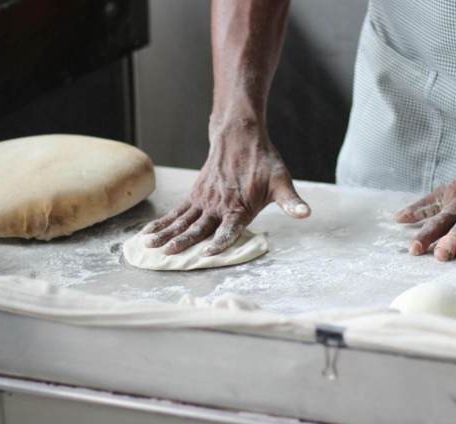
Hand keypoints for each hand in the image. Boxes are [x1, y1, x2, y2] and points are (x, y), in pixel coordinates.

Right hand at [140, 121, 309, 255]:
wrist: (240, 136)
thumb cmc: (264, 162)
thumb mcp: (282, 181)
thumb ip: (291, 202)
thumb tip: (306, 213)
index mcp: (240, 207)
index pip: (228, 228)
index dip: (219, 241)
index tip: (207, 253)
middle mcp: (219, 205)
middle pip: (198, 227)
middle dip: (182, 242)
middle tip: (167, 254)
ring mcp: (204, 200)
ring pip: (182, 221)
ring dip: (166, 233)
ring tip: (149, 246)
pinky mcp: (196, 195)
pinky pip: (177, 212)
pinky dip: (162, 223)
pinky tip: (149, 233)